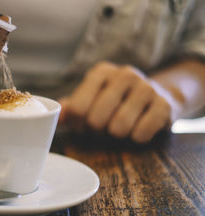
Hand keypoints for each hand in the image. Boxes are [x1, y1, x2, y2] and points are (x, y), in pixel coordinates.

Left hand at [59, 61, 181, 142]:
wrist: (156, 97)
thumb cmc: (114, 103)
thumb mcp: (90, 100)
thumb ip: (70, 108)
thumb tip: (55, 117)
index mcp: (101, 72)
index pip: (76, 108)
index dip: (77, 124)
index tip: (84, 123)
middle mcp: (124, 74)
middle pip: (95, 119)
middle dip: (97, 130)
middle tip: (103, 127)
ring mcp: (146, 87)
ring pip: (118, 127)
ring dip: (117, 135)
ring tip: (121, 127)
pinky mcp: (165, 104)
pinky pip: (141, 133)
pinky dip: (137, 138)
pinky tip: (139, 129)